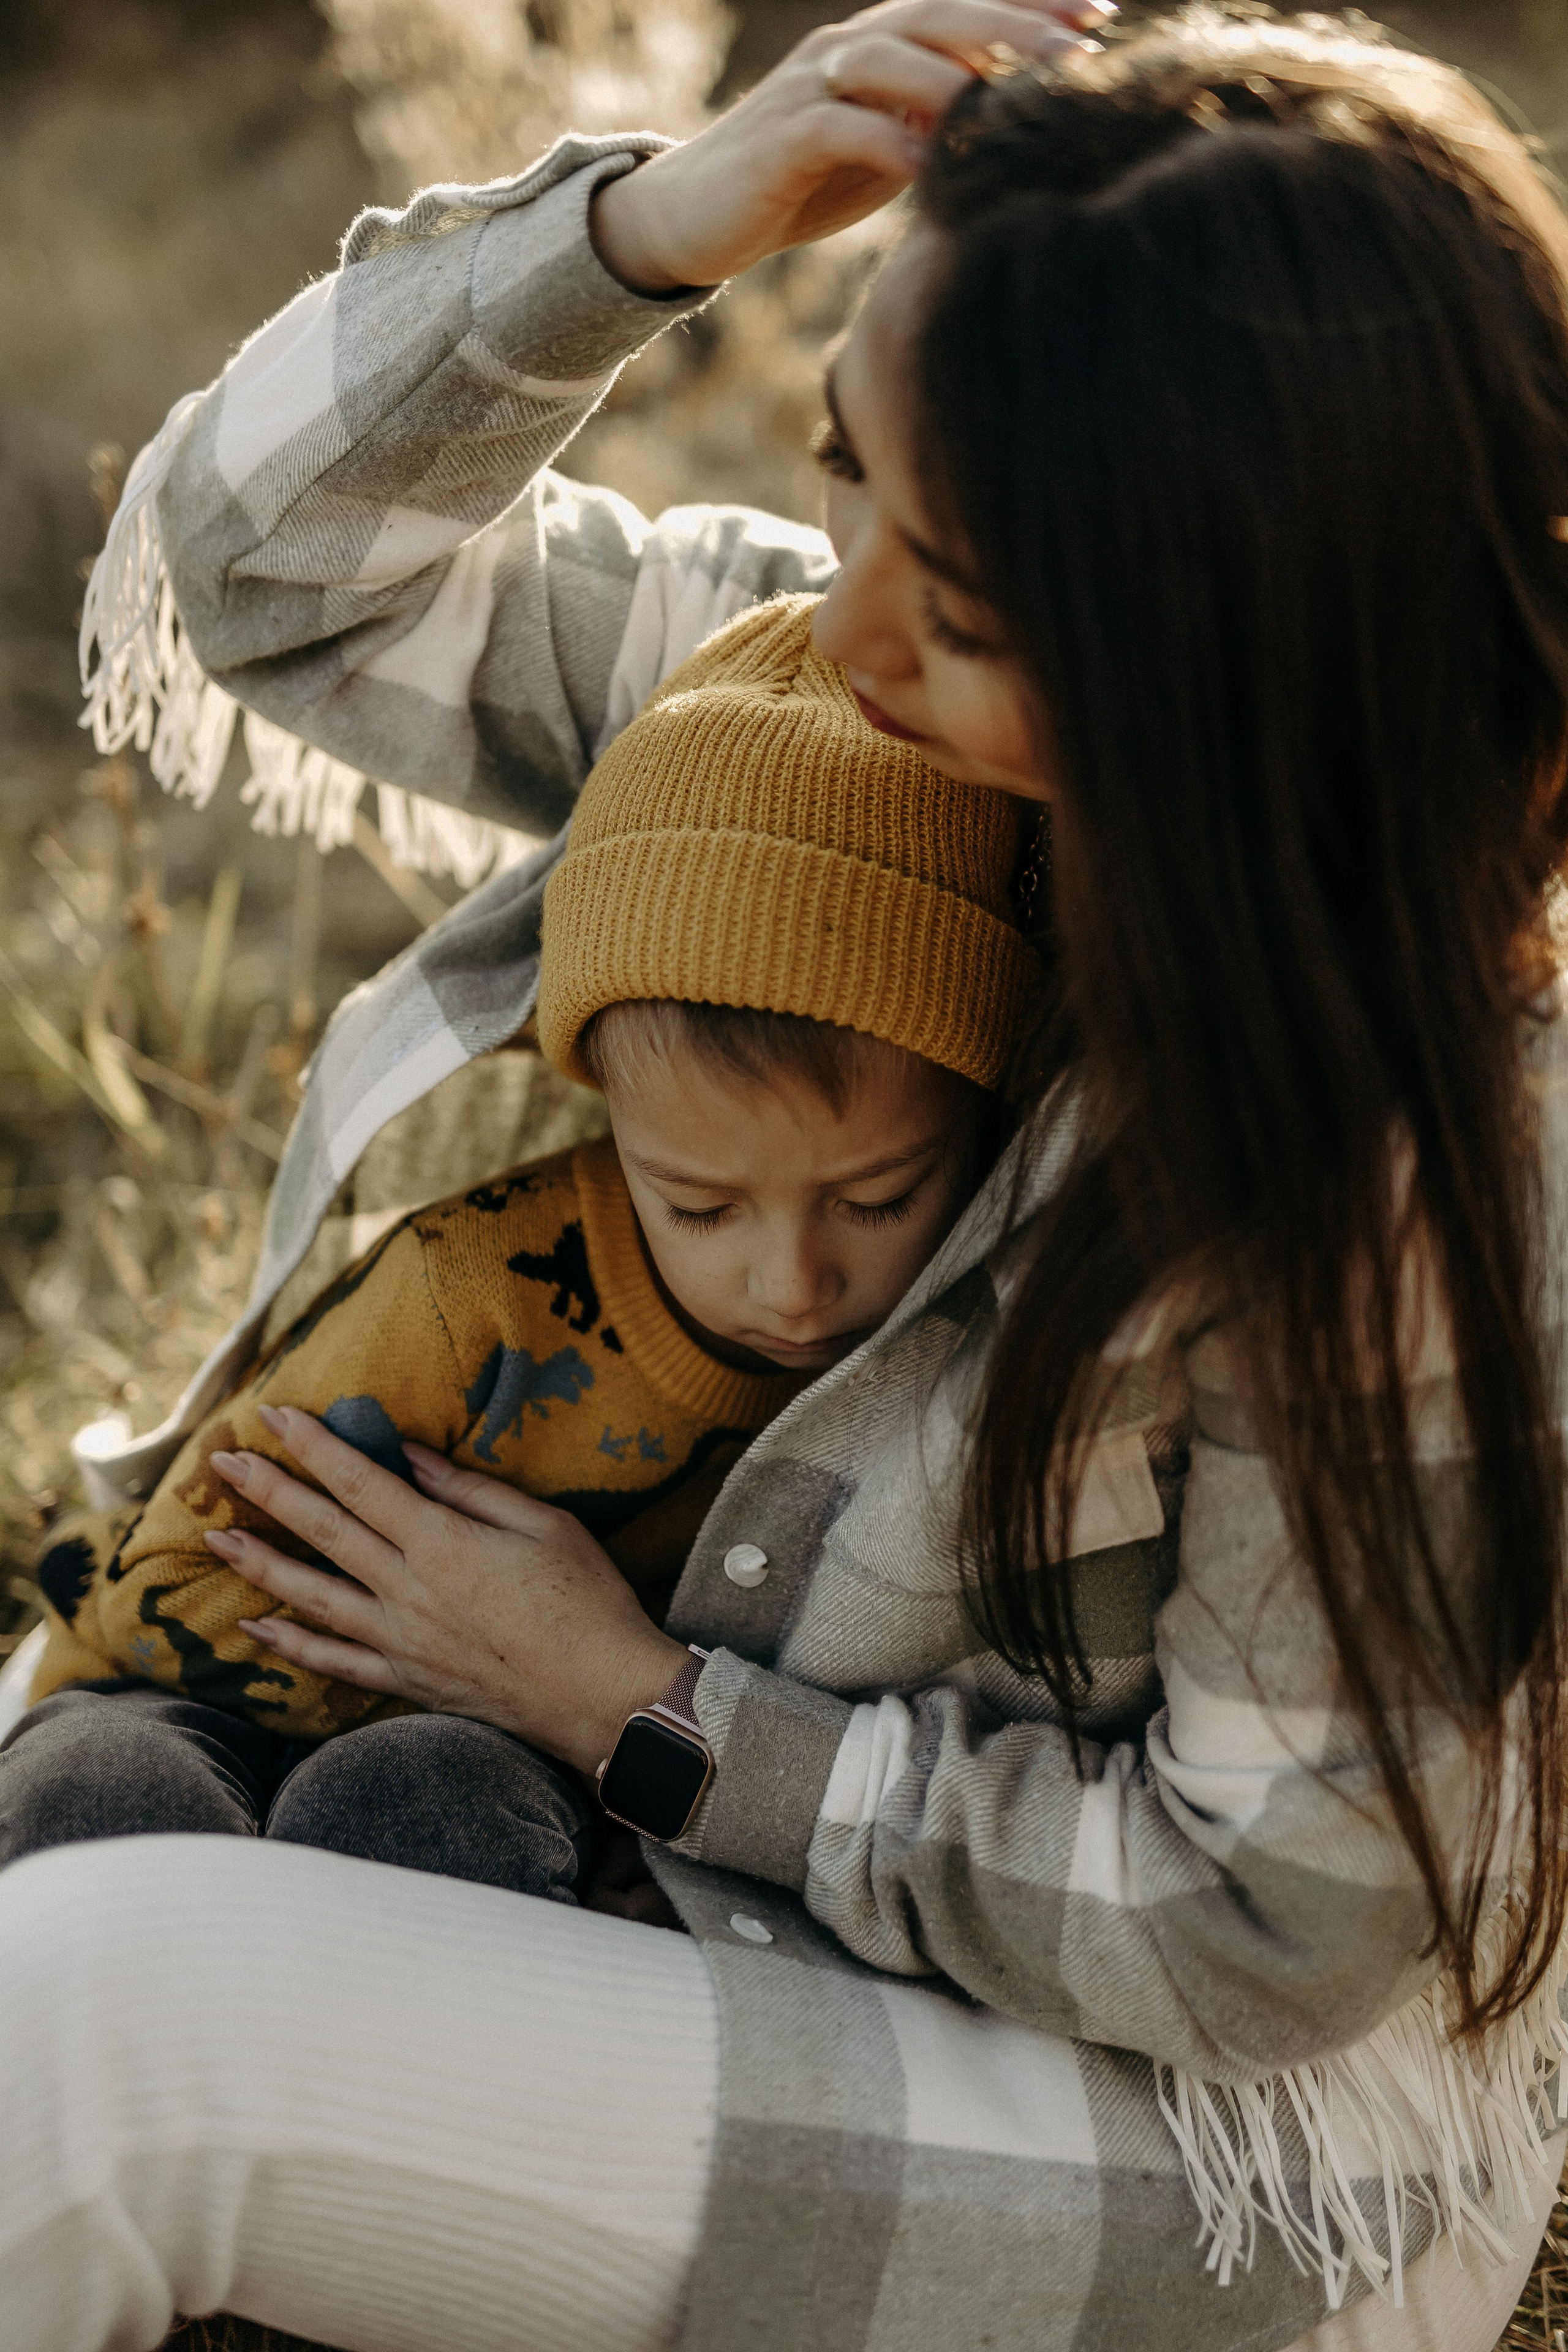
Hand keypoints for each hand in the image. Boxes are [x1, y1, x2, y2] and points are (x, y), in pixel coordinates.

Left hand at [204, 1407, 686, 1776]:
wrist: (603, 1697)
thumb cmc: (588, 1602)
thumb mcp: (545, 1525)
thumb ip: (472, 1490)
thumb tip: (410, 1456)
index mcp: (443, 1542)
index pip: (361, 1482)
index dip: (313, 1447)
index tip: (273, 1416)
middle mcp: (409, 1590)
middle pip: (324, 1531)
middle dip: (268, 1492)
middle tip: (220, 1464)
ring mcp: (402, 1639)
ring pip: (314, 1596)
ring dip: (261, 1565)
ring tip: (217, 1539)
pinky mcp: (407, 1678)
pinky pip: (335, 1660)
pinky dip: (291, 1644)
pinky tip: (255, 1628)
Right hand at [590, 0, 1112, 292]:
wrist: (697, 216)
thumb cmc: (800, 185)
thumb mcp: (885, 150)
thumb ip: (939, 129)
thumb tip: (1014, 135)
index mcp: (881, 46)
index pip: (964, 9)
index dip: (1031, 5)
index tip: (1104, 15)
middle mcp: (849, 50)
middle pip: (940, 18)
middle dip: (1013, 26)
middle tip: (1081, 47)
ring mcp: (812, 88)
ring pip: (893, 58)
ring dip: (958, 75)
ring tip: (1020, 99)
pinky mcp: (782, 138)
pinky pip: (842, 127)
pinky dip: (889, 140)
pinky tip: (932, 164)